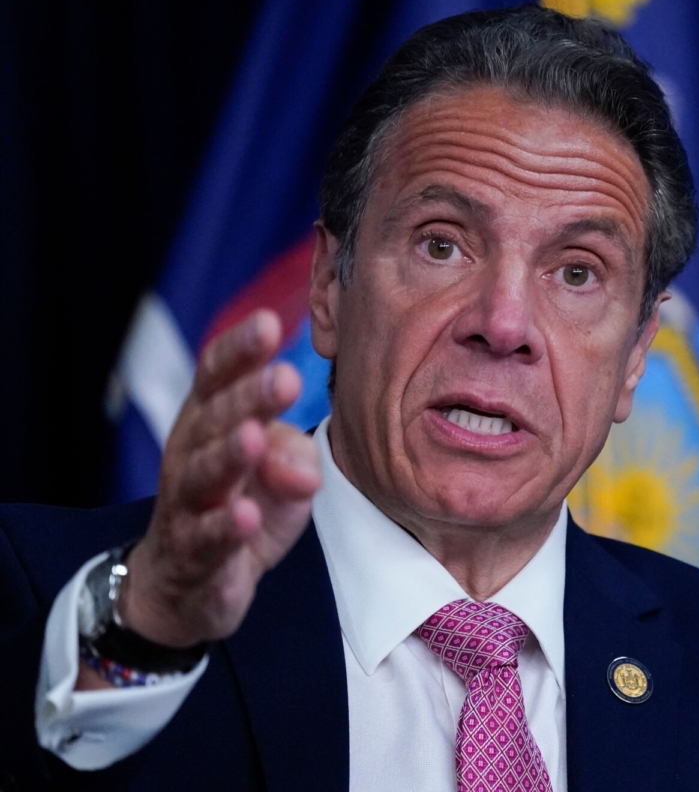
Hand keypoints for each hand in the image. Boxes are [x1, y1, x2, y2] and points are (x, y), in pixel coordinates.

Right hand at [119, 310, 321, 647]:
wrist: (189, 585)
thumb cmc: (241, 508)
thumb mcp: (280, 474)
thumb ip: (295, 456)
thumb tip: (302, 465)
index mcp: (209, 421)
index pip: (217, 376)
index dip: (240, 350)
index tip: (271, 323)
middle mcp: (190, 454)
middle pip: (215, 419)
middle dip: (248, 397)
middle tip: (285, 378)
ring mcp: (187, 505)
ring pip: (204, 475)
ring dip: (230, 455)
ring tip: (254, 436)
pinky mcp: (194, 554)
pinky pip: (208, 538)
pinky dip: (227, 528)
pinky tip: (247, 516)